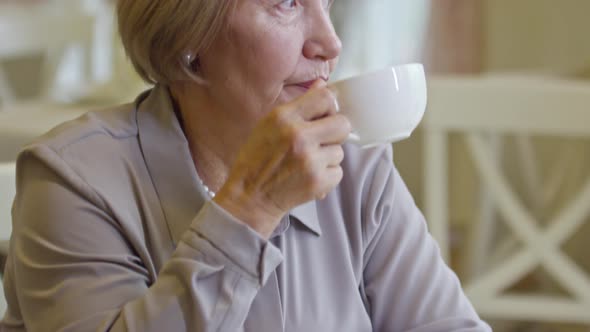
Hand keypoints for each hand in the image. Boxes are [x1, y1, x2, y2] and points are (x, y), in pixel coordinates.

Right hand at [213, 81, 350, 238]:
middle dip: (335, 133)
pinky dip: (326, 176)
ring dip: (327, 157)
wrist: (249, 198)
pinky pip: (337, 172)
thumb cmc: (257, 159)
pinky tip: (308, 177)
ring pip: (339, 151)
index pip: (326, 98)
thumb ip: (298, 106)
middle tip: (321, 141)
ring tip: (306, 163)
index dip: (330, 107)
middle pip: (343, 124)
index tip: (324, 116)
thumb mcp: (268, 125)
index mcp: (284, 117)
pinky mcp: (318, 181)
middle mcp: (298, 136)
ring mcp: (310, 160)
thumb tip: (323, 85)